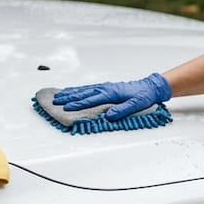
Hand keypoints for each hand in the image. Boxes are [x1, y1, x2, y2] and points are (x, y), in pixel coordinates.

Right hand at [52, 73, 171, 121]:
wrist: (149, 87)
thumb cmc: (143, 96)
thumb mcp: (136, 104)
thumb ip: (122, 110)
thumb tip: (109, 116)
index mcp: (110, 93)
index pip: (91, 99)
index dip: (78, 104)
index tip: (66, 107)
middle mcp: (105, 88)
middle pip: (83, 93)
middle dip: (68, 97)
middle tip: (55, 101)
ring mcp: (104, 87)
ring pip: (83, 89)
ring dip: (70, 93)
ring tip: (58, 96)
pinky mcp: (105, 87)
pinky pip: (88, 88)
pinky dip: (77, 90)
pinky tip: (71, 91)